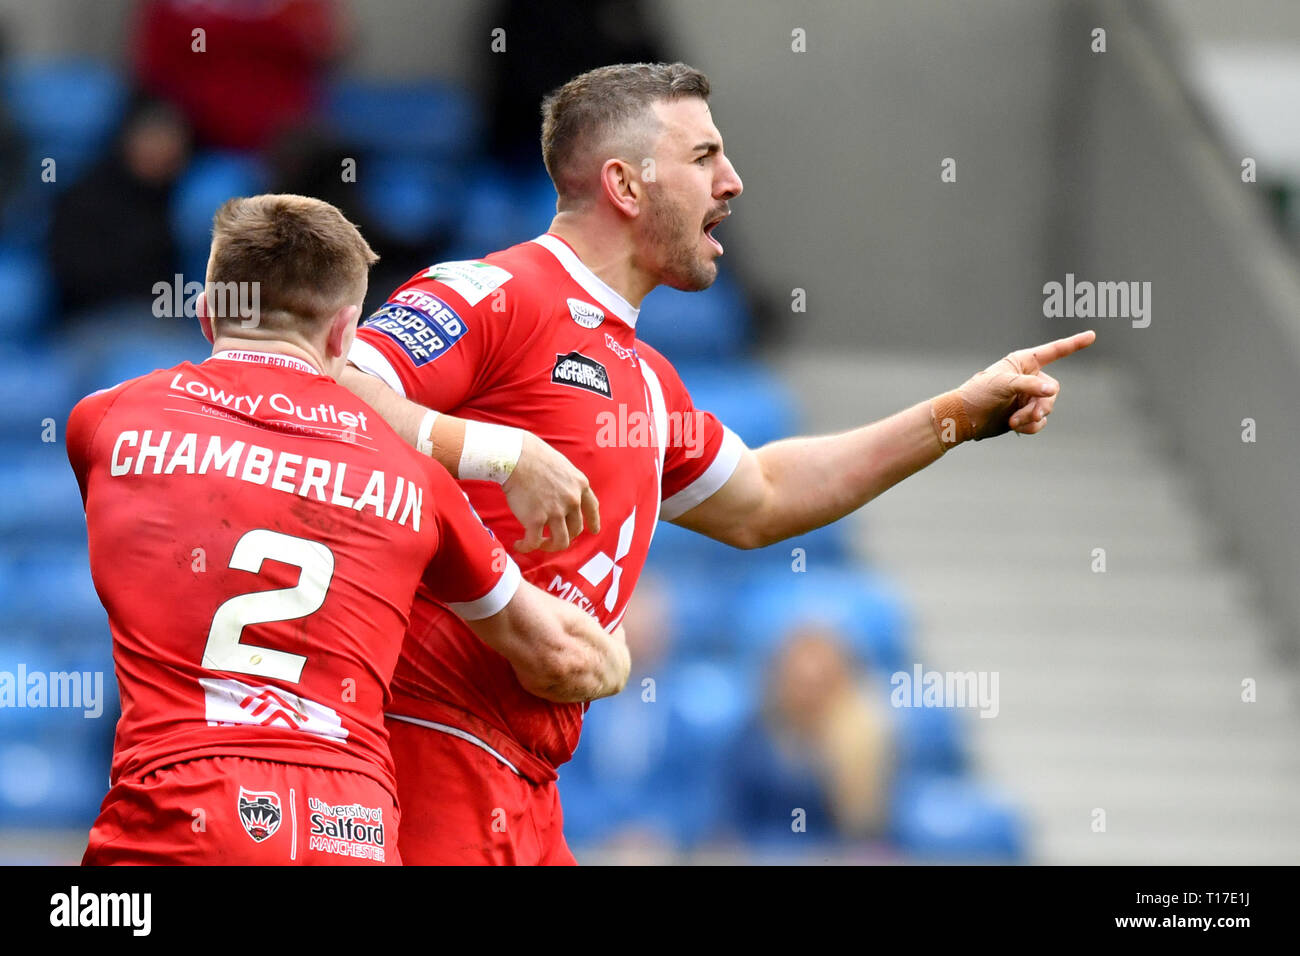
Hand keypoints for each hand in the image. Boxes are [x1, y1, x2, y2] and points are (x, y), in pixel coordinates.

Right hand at [503, 430, 600, 552]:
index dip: (593, 521)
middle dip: (565, 536)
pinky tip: (519, 545)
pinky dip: (526, 546)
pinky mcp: (536, 520)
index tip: (593, 531)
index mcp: (579, 484)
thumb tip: (558, 494)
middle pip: (575, 529)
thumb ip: (565, 482)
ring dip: (549, 546)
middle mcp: (572, 500)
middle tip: (552, 537)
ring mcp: (555, 511)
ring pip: (560, 542)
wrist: (515, 457)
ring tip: (538, 544)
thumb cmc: (533, 456)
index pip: (592, 507)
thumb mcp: (561, 465)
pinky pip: (534, 542)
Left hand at [958, 330, 1095, 437]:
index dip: (1074, 344)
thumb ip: (1029, 386)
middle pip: (1052, 391)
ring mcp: (1028, 397)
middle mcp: (1029, 378)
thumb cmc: (979, 393)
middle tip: (1029, 415)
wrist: (965, 418)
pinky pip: (1039, 421)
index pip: (1054, 351)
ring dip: (1033, 417)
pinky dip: (1031, 426)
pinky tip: (1016, 427)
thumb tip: (1052, 390)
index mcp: (1024, 362)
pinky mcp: (1025, 414)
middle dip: (1041, 405)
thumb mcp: (1004, 384)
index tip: (1092, 335)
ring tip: (1014, 421)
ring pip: (1046, 408)